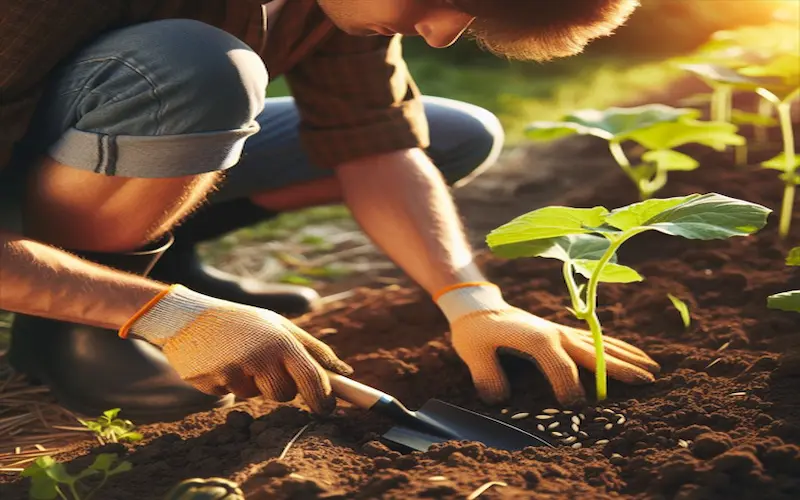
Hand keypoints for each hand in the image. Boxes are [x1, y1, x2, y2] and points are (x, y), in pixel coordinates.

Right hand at [120, 285, 352, 413]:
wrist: (188, 318)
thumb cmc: (243, 322)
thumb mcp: (280, 326)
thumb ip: (314, 349)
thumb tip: (346, 371)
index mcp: (280, 341)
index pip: (312, 378)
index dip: (323, 398)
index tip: (328, 408)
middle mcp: (259, 356)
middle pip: (285, 394)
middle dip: (282, 388)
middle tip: (268, 368)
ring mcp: (234, 371)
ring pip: (258, 397)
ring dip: (253, 385)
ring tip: (240, 358)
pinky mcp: (212, 383)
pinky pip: (232, 396)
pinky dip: (230, 384)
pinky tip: (220, 362)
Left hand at [436, 283, 659, 404]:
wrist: (480, 308)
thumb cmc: (476, 332)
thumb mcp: (472, 353)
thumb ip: (486, 376)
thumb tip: (499, 400)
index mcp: (536, 339)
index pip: (560, 367)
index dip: (569, 388)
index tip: (576, 408)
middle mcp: (556, 333)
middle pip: (593, 353)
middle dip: (620, 368)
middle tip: (647, 382)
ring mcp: (563, 331)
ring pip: (602, 345)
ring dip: (628, 356)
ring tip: (655, 369)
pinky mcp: (565, 332)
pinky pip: (598, 340)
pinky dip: (619, 347)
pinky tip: (636, 356)